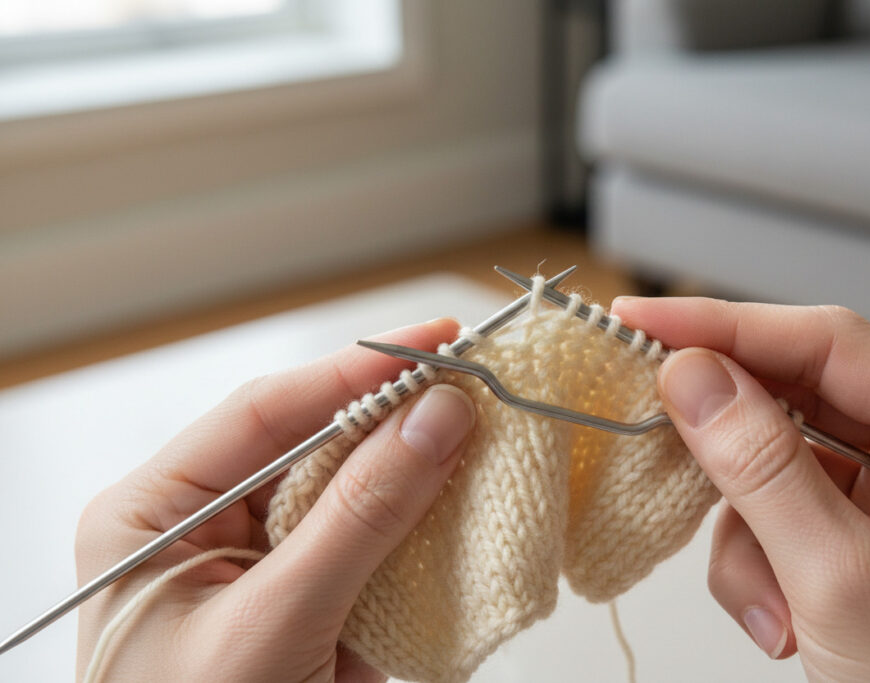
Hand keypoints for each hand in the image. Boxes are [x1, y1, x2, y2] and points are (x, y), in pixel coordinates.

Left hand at [75, 319, 475, 681]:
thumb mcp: (272, 625)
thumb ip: (358, 518)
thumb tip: (436, 418)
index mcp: (157, 511)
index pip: (265, 412)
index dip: (354, 372)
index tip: (433, 344)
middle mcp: (211, 521)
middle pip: (318, 442)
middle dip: (398, 416)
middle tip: (476, 382)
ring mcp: (271, 560)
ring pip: (358, 488)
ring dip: (422, 468)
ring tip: (487, 433)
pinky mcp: (320, 596)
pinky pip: (380, 542)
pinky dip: (430, 528)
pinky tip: (473, 503)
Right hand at [612, 297, 869, 680]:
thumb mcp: (838, 581)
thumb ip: (760, 468)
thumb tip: (691, 377)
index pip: (827, 342)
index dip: (724, 324)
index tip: (640, 321)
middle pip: (797, 391)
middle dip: (726, 437)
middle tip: (650, 424)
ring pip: (776, 455)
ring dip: (744, 526)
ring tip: (768, 604)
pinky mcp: (865, 523)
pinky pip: (779, 504)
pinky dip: (756, 557)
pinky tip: (780, 616)